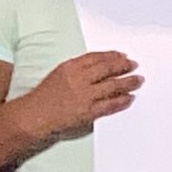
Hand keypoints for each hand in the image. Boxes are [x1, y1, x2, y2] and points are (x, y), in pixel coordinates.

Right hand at [24, 50, 140, 134]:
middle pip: (107, 69)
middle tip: (134, 65)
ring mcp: (85, 96)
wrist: (34, 116)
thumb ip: (77, 70)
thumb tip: (98, 68)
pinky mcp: (88, 111)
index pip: (96, 57)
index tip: (121, 55)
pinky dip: (122, 101)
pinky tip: (130, 98)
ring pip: (113, 86)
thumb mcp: (58, 75)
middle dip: (123, 66)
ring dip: (128, 82)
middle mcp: (79, 79)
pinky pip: (110, 105)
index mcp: (70, 67)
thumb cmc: (43, 97)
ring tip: (138, 80)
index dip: (111, 55)